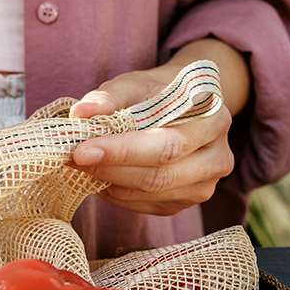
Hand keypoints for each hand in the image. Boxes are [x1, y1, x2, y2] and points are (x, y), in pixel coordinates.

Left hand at [68, 39, 248, 215]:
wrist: (183, 107)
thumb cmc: (155, 93)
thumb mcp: (133, 84)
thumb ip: (107, 98)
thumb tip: (79, 114)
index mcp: (212, 119)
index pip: (165, 145)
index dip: (120, 152)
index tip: (79, 150)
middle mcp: (217, 156)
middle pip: (158, 176)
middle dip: (108, 169)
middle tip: (71, 158)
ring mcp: (205, 184)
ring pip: (149, 194)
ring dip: (108, 181)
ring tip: (81, 163)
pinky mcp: (187, 201)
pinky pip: (145, 205)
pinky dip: (116, 192)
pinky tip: (103, 174)